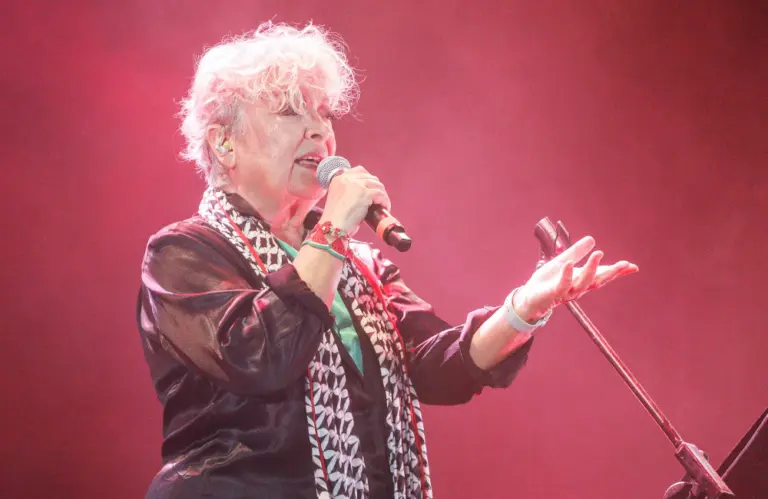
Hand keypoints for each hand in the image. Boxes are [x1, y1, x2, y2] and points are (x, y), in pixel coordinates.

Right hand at [320, 166, 390, 234]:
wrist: (333, 226)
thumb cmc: (335, 220)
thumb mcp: (338, 200)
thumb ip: (348, 193)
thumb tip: (365, 197)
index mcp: (338, 179)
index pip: (359, 170)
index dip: (368, 178)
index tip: (372, 188)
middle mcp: (346, 178)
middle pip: (370, 177)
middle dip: (377, 187)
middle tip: (379, 198)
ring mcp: (356, 185)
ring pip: (377, 185)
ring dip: (382, 194)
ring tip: (383, 204)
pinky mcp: (364, 193)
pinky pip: (380, 194)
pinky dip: (385, 201)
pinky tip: (385, 207)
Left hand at [512, 236, 638, 321]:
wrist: (528, 297)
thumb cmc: (547, 281)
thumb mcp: (562, 261)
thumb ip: (576, 252)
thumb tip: (592, 239)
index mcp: (582, 280)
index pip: (602, 275)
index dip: (617, 272)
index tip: (632, 266)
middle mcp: (578, 288)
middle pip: (598, 281)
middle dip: (612, 273)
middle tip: (624, 264)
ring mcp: (566, 292)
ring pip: (583, 283)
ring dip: (591, 269)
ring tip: (598, 254)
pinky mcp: (552, 293)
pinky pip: (562, 285)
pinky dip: (567, 275)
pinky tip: (570, 264)